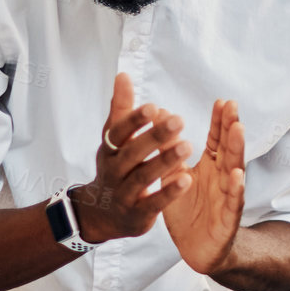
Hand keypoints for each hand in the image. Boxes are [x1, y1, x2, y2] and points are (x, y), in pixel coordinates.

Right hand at [72, 73, 194, 243]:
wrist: (102, 214)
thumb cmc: (115, 167)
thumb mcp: (114, 140)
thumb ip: (121, 109)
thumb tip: (123, 75)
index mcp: (110, 150)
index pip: (119, 132)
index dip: (134, 120)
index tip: (154, 106)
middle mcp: (114, 170)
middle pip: (133, 153)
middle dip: (155, 136)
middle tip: (179, 120)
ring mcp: (124, 194)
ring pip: (143, 177)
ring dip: (165, 161)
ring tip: (187, 146)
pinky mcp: (137, 215)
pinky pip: (153, 203)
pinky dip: (169, 192)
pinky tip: (187, 179)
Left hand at [162, 99, 247, 276]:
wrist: (196, 249)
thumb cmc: (188, 211)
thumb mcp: (174, 177)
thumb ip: (170, 151)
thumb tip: (161, 119)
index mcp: (210, 168)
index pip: (216, 140)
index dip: (219, 122)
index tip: (221, 101)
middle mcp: (222, 179)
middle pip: (228, 149)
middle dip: (230, 127)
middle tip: (232, 106)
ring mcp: (227, 198)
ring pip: (234, 170)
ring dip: (237, 150)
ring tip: (238, 130)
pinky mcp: (228, 219)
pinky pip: (233, 203)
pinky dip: (236, 189)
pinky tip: (236, 176)